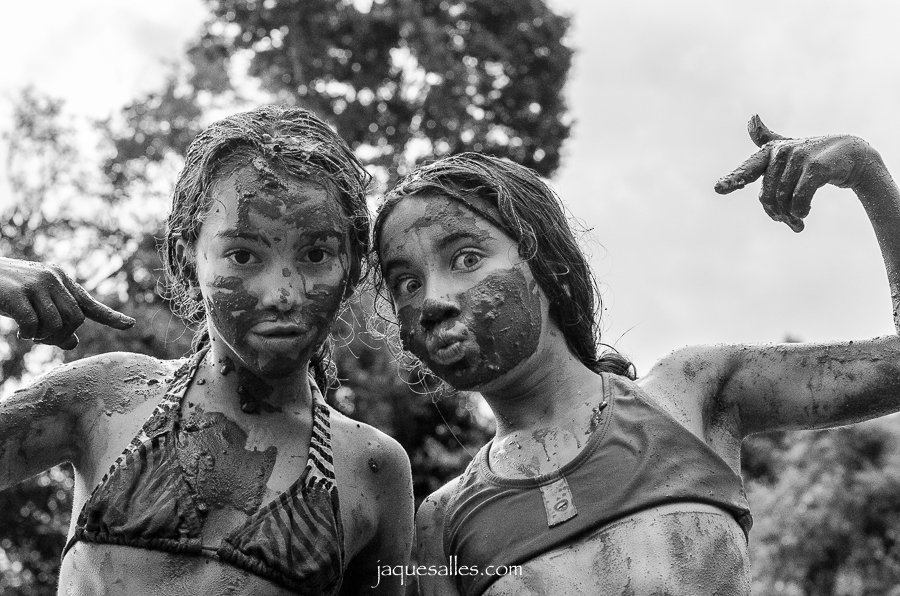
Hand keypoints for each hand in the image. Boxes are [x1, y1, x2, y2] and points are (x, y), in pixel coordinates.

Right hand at [0, 258, 134, 349]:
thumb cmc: (6, 292)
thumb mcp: (34, 305)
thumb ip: (55, 321)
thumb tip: (72, 344)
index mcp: (61, 280)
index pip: (89, 303)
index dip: (111, 317)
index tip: (130, 324)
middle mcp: (54, 279)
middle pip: (75, 320)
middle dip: (61, 335)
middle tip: (42, 339)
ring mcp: (37, 284)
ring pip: (57, 323)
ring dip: (43, 336)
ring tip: (29, 334)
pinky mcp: (18, 293)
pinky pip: (34, 324)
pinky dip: (28, 334)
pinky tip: (20, 332)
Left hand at [714, 115, 876, 231]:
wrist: (852, 155)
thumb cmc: (814, 155)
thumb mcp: (789, 148)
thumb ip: (767, 139)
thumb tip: (752, 118)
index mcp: (770, 152)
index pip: (748, 168)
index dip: (733, 179)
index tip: (718, 188)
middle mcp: (782, 152)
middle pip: (767, 197)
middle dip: (776, 214)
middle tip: (788, 223)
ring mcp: (799, 158)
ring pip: (782, 200)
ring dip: (790, 217)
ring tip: (798, 222)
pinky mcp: (816, 168)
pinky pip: (799, 199)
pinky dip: (800, 211)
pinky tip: (803, 215)